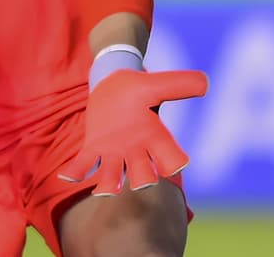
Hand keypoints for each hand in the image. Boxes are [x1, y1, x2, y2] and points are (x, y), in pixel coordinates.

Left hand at [59, 68, 208, 194]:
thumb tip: (205, 82)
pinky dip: (76, 172)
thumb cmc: (136, 87)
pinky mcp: (95, 148)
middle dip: (143, 181)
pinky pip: (85, 165)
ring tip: (104, 191)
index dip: (174, 164)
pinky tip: (67, 176)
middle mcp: (138, 150)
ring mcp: (115, 152)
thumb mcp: (155, 84)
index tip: (177, 166)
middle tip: (142, 182)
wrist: (111, 84)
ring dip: (109, 186)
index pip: (171, 159)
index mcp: (156, 138)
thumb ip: (178, 84)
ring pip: (115, 177)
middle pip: (144, 177)